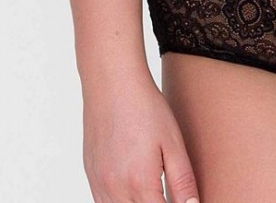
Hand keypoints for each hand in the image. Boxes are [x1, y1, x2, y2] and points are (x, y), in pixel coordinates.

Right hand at [82, 69, 200, 202]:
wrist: (113, 83)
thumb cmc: (145, 108)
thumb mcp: (173, 143)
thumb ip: (183, 182)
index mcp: (140, 184)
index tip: (182, 201)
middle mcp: (115, 190)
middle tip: (166, 193)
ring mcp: (99, 185)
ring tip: (152, 191)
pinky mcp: (91, 176)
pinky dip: (120, 202)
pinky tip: (133, 189)